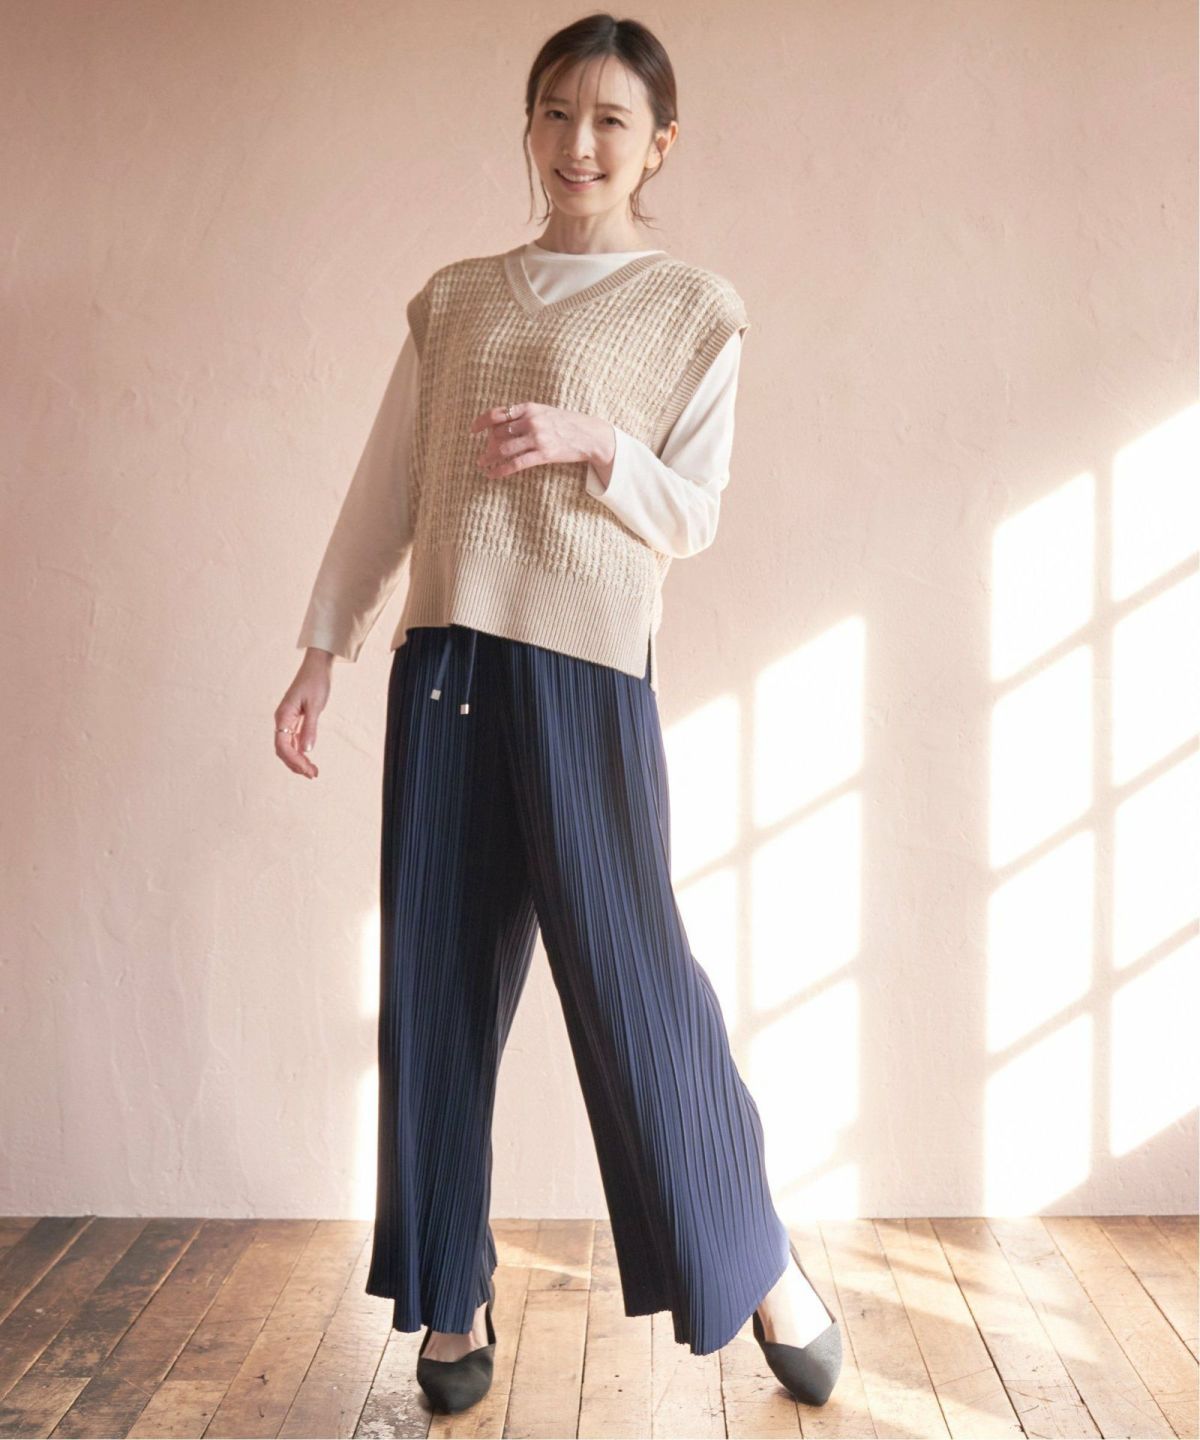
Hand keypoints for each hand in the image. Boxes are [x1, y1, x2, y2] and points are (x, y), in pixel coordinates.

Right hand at [274, 649, 332, 778]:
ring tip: (312, 772)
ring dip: (298, 761)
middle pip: (283, 749)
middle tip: (313, 774)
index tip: (308, 769)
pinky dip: (300, 752)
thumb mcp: (315, 705)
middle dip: (296, 764)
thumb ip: (310, 728)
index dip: (293, 760)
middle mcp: (282, 720)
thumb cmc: (316, 682)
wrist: (317, 666)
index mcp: (283, 716)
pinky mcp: (294, 720)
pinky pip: (293, 741)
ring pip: (288, 747)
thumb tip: (306, 750)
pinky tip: (308, 760)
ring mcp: (287, 721)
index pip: (282, 745)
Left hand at [469, 401, 614, 478]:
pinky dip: (501, 470)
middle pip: (498, 433)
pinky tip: (492, 474)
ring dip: (489, 458)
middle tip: (482, 454)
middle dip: (487, 445)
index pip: (498, 413)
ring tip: (482, 464)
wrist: (590, 435)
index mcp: (529, 408)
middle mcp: (531, 421)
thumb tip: (500, 425)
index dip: (481, 422)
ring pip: (504, 449)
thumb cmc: (565, 423)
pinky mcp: (544, 454)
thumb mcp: (544, 412)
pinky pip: (516, 464)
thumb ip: (523, 416)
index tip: (473, 431)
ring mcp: (538, 438)